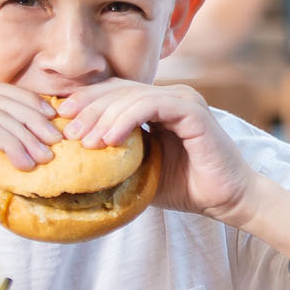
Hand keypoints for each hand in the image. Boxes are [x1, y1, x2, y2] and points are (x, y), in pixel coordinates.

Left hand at [59, 79, 260, 225]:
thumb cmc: (187, 187)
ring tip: (84, 140)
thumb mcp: (142, 171)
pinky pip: (152, 106)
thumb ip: (117, 159)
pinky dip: (127, 119)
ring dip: (103, 116)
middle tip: (66, 131)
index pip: (115, 92)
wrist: (228, 200)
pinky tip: (109, 139)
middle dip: (88, 107)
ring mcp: (184, 100)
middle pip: (119, 89)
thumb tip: (76, 162)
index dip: (86, 101)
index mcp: (159, 105)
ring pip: (132, 95)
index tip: (61, 120)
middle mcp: (171, 96)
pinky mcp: (193, 111)